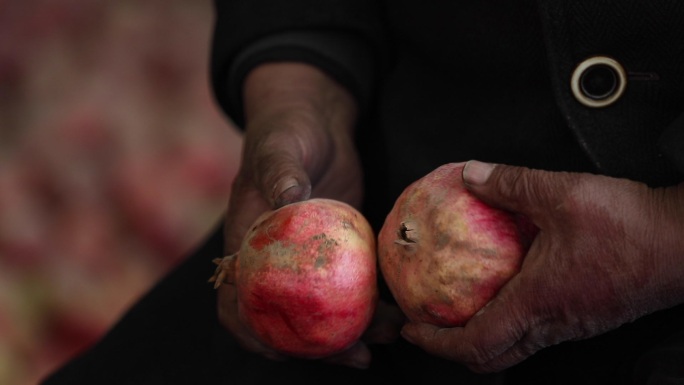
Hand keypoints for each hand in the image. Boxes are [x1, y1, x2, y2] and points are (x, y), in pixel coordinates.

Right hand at [217, 62, 396, 367]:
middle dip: (319, 347)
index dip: (253, 335)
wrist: (317, 121)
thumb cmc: (286, 131)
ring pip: (326, 309)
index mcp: (248, 246)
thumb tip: (288, 196)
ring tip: (391, 334)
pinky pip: (353, 284)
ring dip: (355, 330)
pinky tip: (399, 309)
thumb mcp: (278, 146)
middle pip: (289, 320)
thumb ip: (279, 171)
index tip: (284, 353)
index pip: (237, 303)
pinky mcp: (341, 250)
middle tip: (359, 356)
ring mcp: (310, 260)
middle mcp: (276, 262)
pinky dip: (373, 302)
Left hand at [401, 160, 683, 371]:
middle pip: (492, 358)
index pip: (475, 344)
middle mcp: (553, 323)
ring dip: (480, 336)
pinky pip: (537, 331)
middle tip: (428, 326)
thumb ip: (509, 183)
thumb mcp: (561, 193)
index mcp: (538, 302)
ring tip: (458, 310)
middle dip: (452, 349)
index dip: (436, 343)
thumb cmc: (632, 225)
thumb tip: (469, 175)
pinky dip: (508, 322)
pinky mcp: (588, 315)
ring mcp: (573, 324)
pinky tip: (505, 291)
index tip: (411, 329)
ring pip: (515, 348)